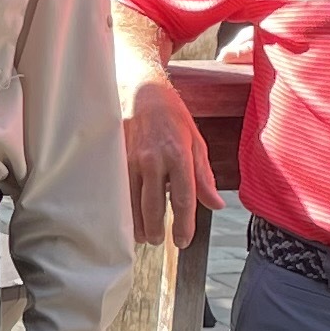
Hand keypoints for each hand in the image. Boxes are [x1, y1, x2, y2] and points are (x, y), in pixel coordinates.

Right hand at [123, 75, 220, 246]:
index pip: (183, 199)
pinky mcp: (114, 158)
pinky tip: (125, 217)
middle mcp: (153, 158)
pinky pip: (117, 190)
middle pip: (154, 206)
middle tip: (160, 240)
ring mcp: (129, 159)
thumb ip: (204, 177)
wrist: (139, 89)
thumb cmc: (171, 115)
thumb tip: (216, 205)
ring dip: (137, 224)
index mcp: (179, 155)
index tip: (183, 241)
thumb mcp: (196, 141)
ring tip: (144, 236)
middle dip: (157, 230)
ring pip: (131, 202)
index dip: (184, 225)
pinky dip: (122, 208)